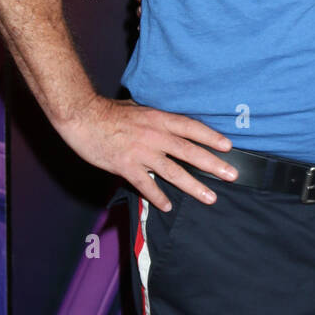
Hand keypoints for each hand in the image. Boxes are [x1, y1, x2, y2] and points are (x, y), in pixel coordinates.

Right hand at [59, 94, 235, 209]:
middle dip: (213, 164)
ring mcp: (141, 152)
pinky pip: (145, 184)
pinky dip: (157, 196)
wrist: (82, 117)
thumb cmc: (109, 112)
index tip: (228, 147)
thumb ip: (156, 119)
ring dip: (193, 186)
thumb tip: (172, 125)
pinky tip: (167, 206)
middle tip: (231, 175)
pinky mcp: (125, 165)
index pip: (191, 128)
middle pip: (189, 151)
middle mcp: (154, 135)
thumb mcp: (139, 109)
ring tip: (210, 197)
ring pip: (173, 171)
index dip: (211, 137)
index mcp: (158, 119)